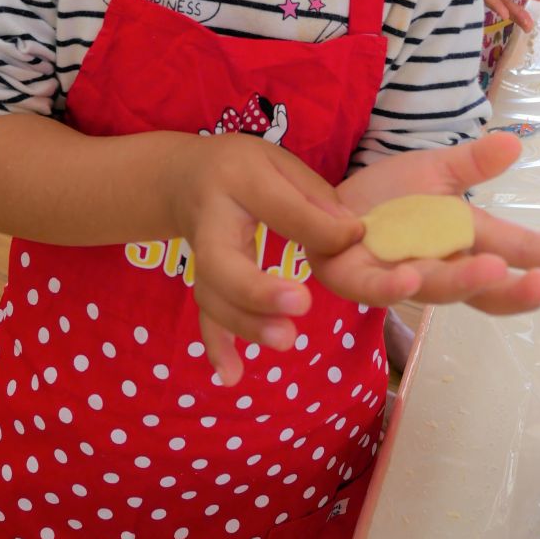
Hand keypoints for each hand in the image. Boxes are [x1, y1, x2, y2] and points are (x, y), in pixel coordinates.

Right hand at [165, 134, 363, 386]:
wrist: (183, 175)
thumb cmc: (245, 168)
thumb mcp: (280, 163)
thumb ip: (314, 197)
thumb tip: (352, 237)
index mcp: (241, 178)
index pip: (282, 208)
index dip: (321, 228)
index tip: (356, 237)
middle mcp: (212, 217)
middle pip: (222, 261)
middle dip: (258, 288)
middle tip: (301, 304)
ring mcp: (198, 251)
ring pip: (212, 293)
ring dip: (244, 323)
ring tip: (285, 340)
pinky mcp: (199, 277)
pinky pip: (203, 313)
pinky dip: (216, 345)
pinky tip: (231, 375)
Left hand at [308, 134, 539, 315]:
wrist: (327, 204)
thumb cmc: (390, 198)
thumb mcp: (436, 171)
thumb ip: (473, 163)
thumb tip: (515, 141)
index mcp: (466, 240)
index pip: (520, 250)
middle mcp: (441, 266)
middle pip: (487, 289)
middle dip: (519, 288)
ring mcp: (401, 275)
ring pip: (439, 288)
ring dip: (466, 281)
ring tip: (494, 268)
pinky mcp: (358, 277)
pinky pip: (378, 287)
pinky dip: (395, 284)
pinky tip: (410, 276)